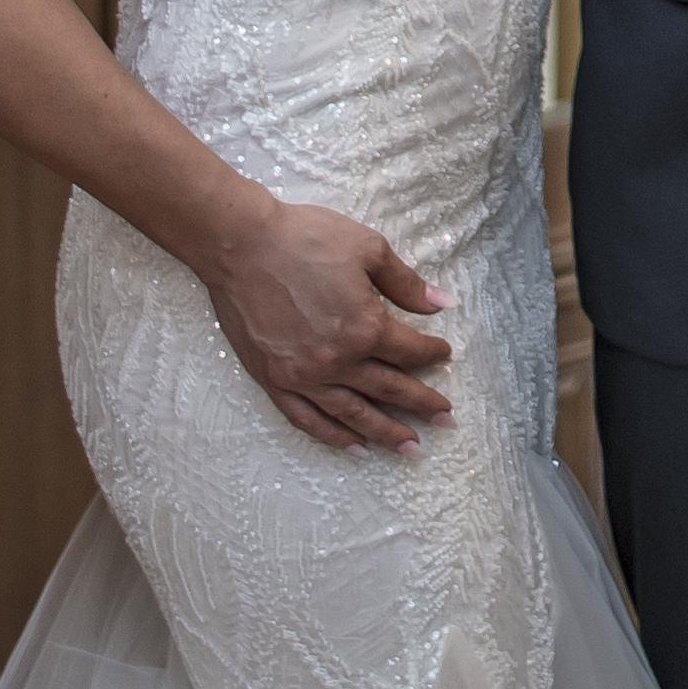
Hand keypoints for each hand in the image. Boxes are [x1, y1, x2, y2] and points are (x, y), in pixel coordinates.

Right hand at [199, 194, 454, 453]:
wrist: (241, 246)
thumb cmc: (306, 239)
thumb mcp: (368, 249)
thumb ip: (406, 283)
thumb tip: (442, 304)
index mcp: (365, 327)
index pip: (410, 351)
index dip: (432, 353)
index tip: (444, 354)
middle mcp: (338, 360)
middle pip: (390, 389)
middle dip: (422, 405)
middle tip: (446, 421)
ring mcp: (304, 376)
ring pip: (353, 414)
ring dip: (385, 433)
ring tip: (410, 448)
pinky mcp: (275, 381)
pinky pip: (308, 419)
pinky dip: (333, 436)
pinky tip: (354, 446)